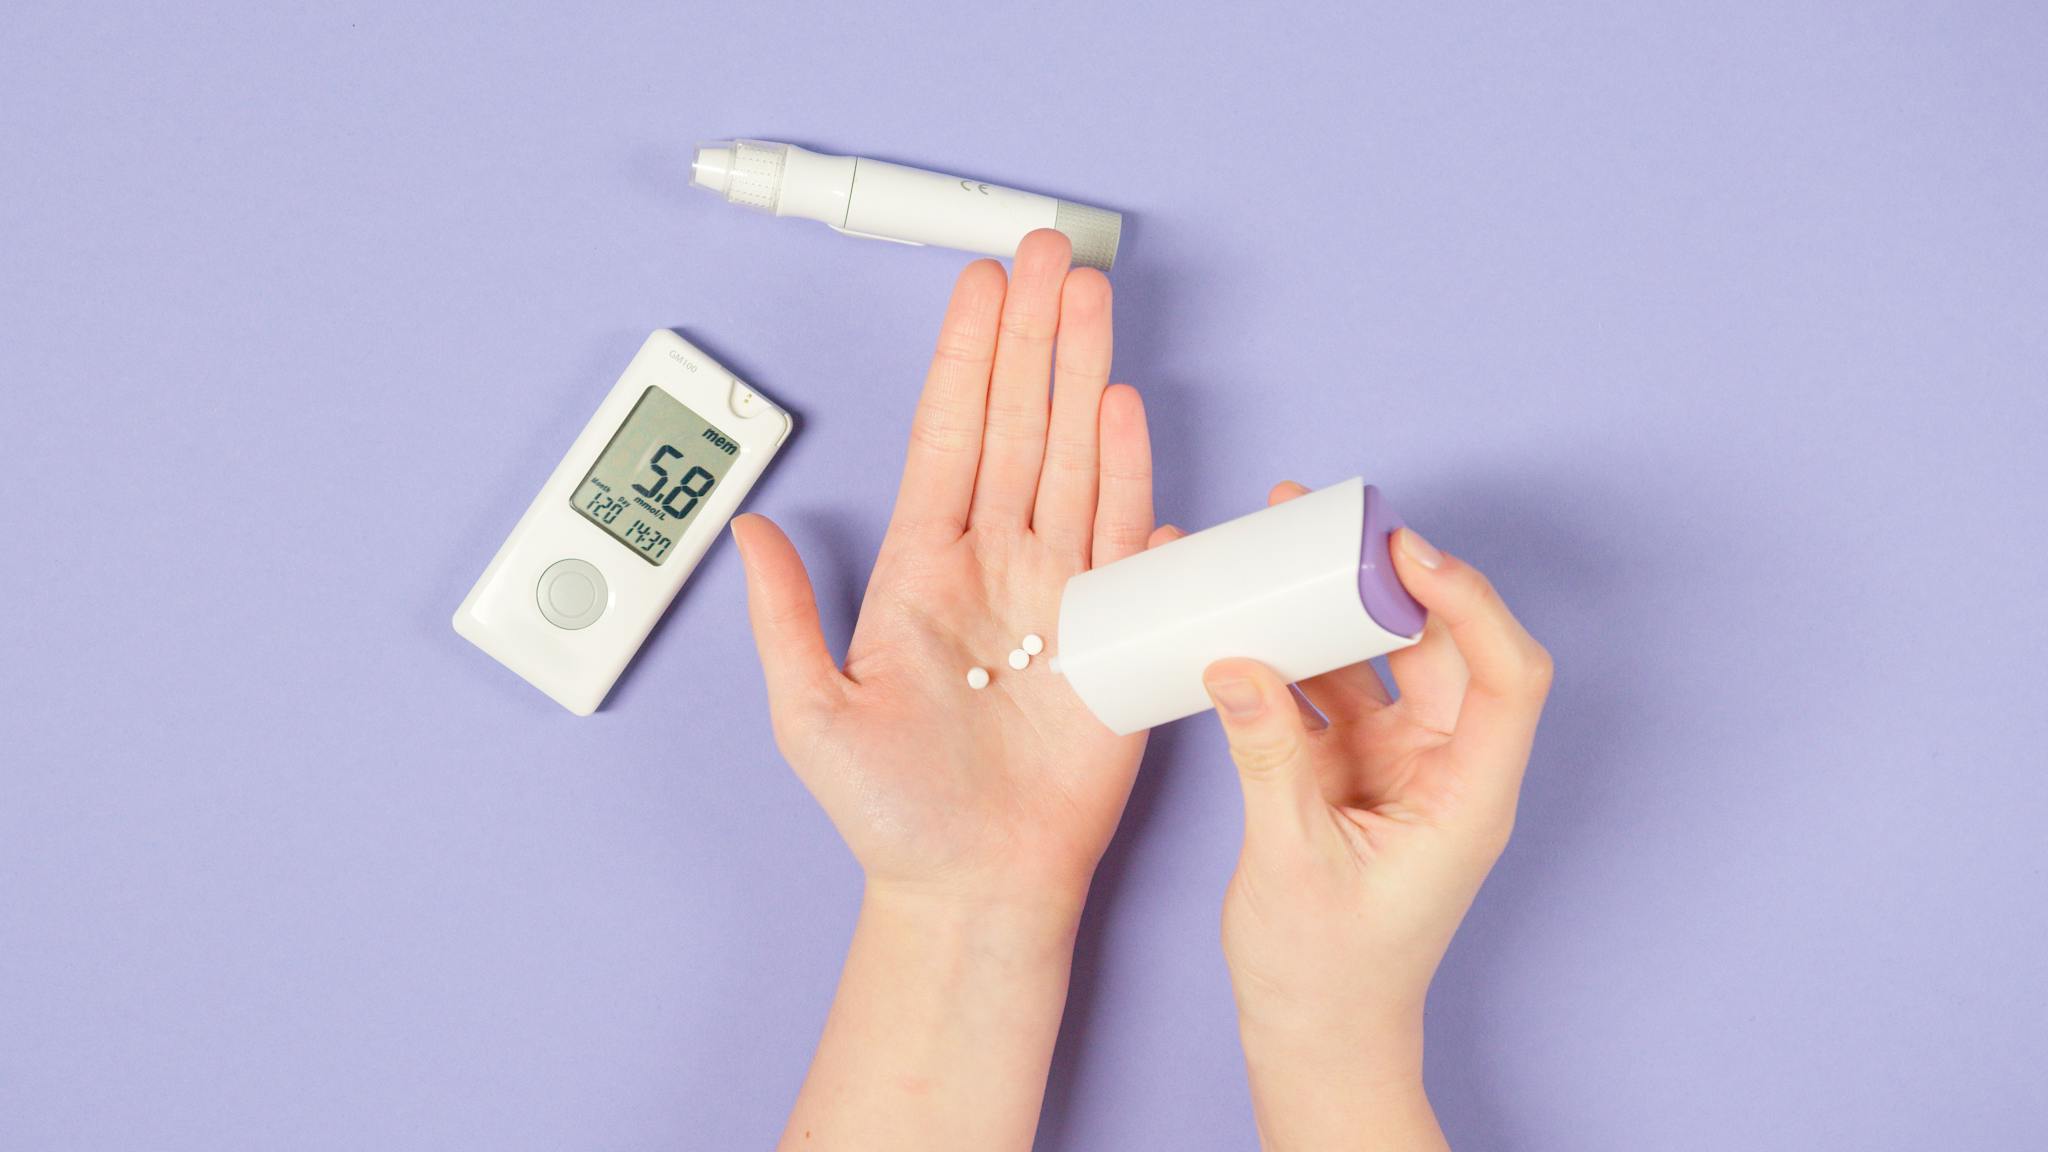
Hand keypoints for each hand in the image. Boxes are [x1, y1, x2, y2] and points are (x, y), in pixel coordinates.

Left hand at [733, 230, 1153, 915]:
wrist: (974, 886)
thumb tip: (750, 529)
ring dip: (1082, 376)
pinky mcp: (1114, 633)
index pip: (947, 438)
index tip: (978, 286)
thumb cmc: (893, 814)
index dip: (964, 359)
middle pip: (1018, 426)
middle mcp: (994, 566)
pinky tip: (1123, 409)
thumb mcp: (810, 712)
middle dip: (1032, 336)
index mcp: (920, 570)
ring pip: (1074, 459)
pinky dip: (1130, 472)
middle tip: (1047, 255)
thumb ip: (785, 615)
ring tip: (1090, 299)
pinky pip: (1122, 537)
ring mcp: (1058, 594)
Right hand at [1189, 482, 1552, 1150]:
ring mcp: (1399, 767)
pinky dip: (1294, 657)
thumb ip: (1267, 755)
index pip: (1508, 674)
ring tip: (1279, 551)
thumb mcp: (1293, 860)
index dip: (1469, 602)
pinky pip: (1333, 693)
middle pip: (1445, 648)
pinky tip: (1251, 624)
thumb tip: (1235, 664)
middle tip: (1327, 524)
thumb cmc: (1330, 975)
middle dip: (1391, 581)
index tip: (1402, 555)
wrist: (1315, 1035)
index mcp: (1469, 795)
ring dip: (1336, 609)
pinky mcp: (1350, 771)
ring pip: (1384, 661)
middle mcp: (1446, 769)